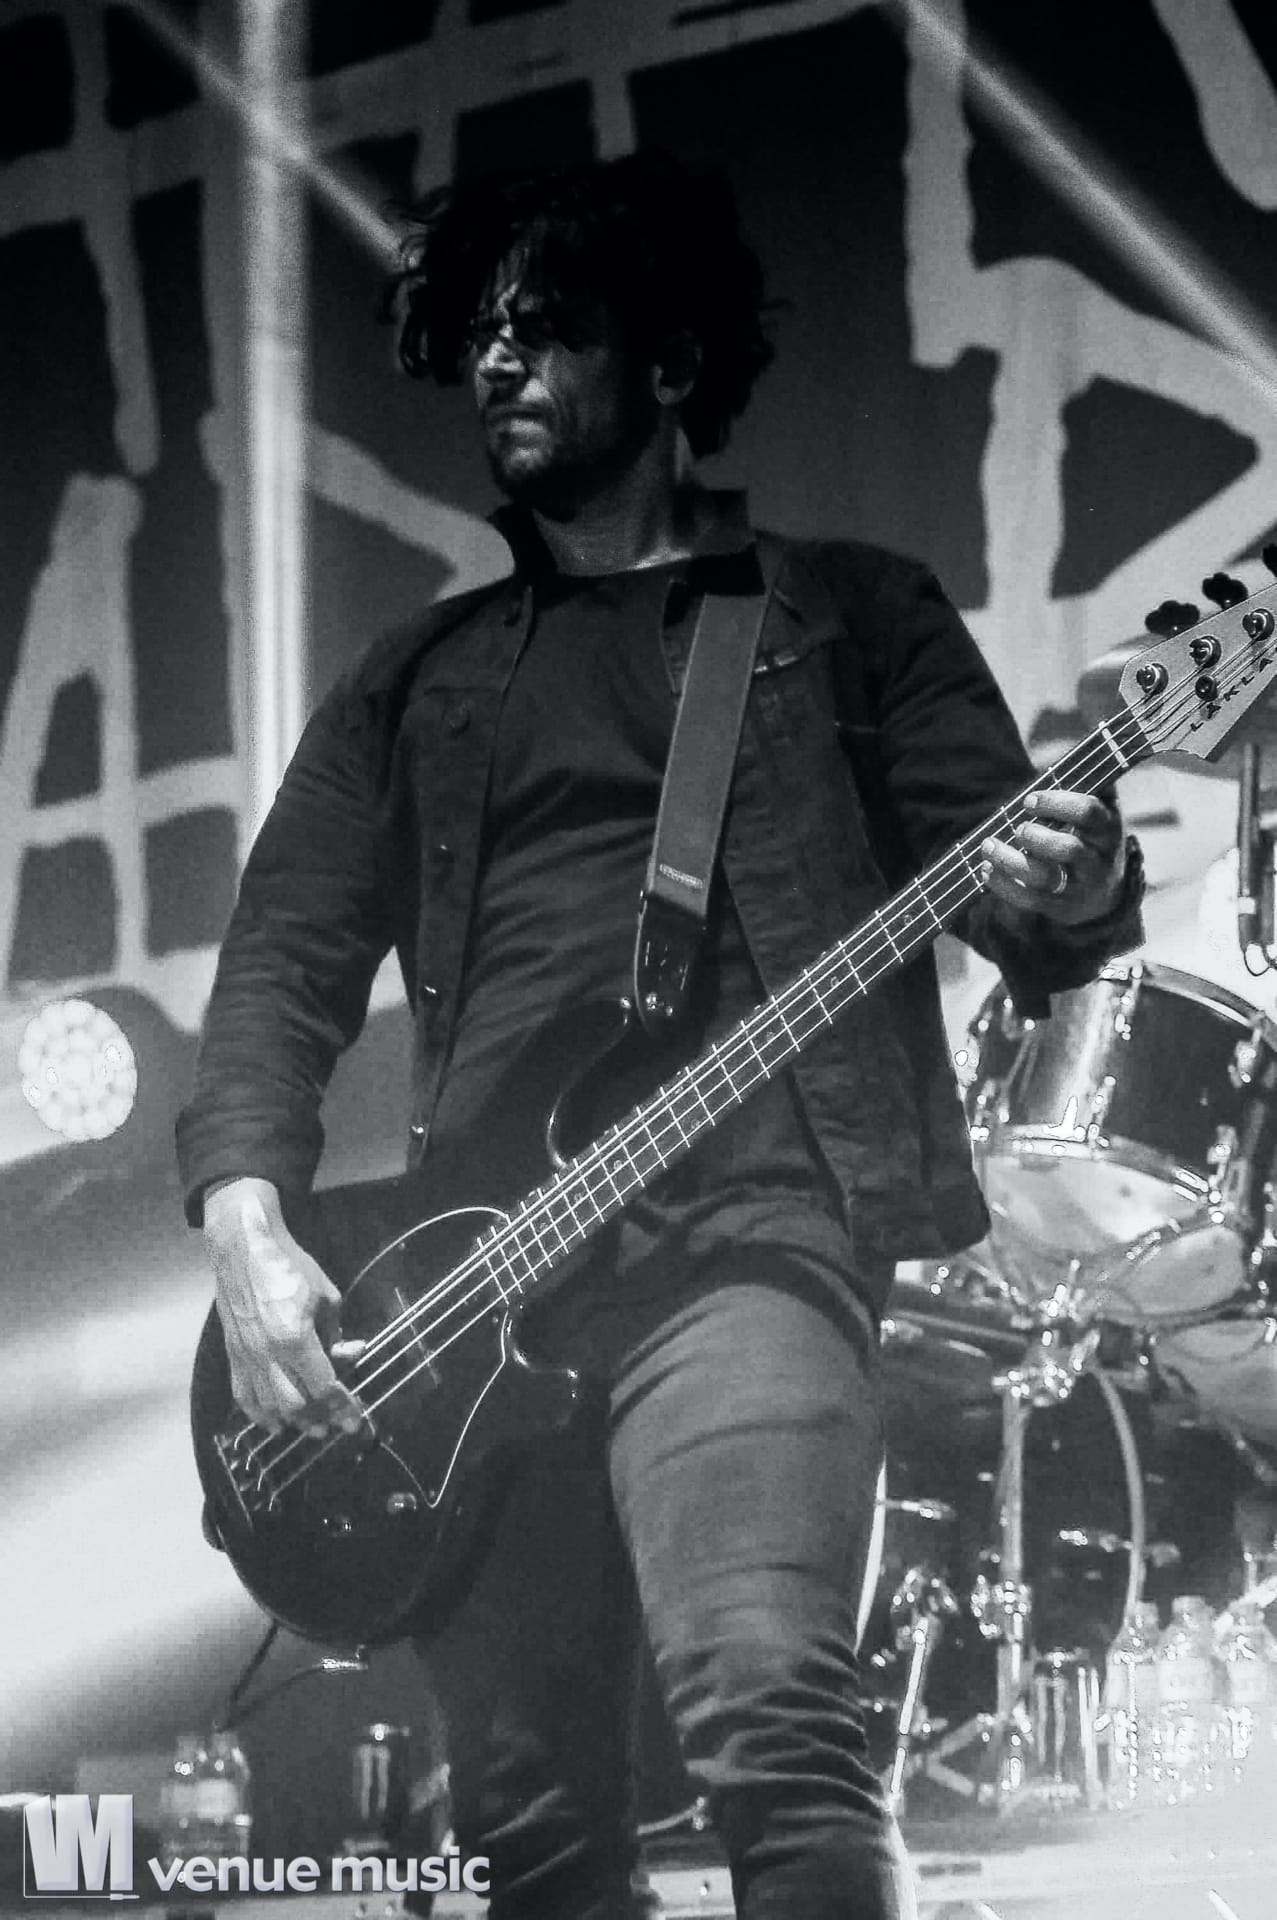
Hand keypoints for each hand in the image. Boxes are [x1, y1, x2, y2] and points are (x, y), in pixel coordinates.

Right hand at [203, 1176, 363, 1436]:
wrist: (245, 1248)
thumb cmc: (291, 1266)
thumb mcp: (327, 1296)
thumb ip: (336, 1333)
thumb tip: (349, 1354)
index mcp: (294, 1338)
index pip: (324, 1386)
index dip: (343, 1406)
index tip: (356, 1421)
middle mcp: (267, 1354)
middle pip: (296, 1405)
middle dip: (318, 1419)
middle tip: (334, 1425)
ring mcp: (246, 1356)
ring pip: (269, 1405)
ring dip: (291, 1420)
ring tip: (310, 1426)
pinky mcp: (232, 1353)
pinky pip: (243, 1394)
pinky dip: (258, 1413)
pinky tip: (273, 1422)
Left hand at [981, 788, 1125, 926]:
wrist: (1104, 891)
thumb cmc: (1093, 837)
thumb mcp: (1102, 809)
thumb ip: (1094, 780)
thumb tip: (1091, 741)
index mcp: (1109, 830)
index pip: (1089, 814)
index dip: (1058, 804)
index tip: (1029, 800)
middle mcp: (1098, 861)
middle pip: (1069, 850)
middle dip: (1037, 837)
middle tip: (1018, 828)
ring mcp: (1080, 888)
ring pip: (1045, 878)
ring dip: (1011, 862)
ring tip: (989, 846)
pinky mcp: (1060, 908)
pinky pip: (1030, 900)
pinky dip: (1004, 886)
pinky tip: (985, 869)